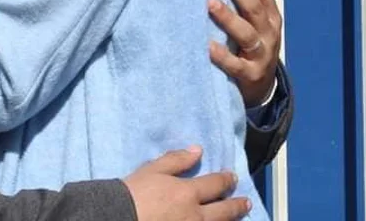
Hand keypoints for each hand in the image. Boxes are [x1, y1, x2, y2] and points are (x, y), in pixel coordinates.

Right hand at [124, 146, 250, 220]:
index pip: (215, 184)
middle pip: (224, 211)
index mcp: (188, 192)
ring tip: (237, 218)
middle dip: (237, 205)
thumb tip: (198, 150)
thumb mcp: (153, 169)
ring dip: (230, 220)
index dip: (226, 179)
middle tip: (246, 202)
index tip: (232, 176)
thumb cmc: (134, 192)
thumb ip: (176, 160)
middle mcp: (196, 215)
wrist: (119, 216)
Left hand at [208, 0, 280, 106]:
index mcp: (270, 17)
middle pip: (255, 9)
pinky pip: (236, 65)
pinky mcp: (249, 75)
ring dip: (229, 18)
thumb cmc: (256, 42)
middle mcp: (268, 34)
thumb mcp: (261, 15)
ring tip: (210, 2)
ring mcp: (260, 55)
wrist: (261, 86)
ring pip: (246, 34)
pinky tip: (208, 46)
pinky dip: (223, 56)